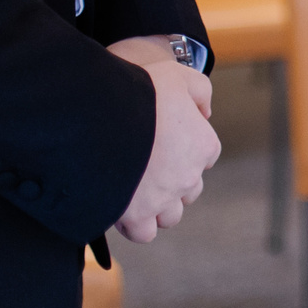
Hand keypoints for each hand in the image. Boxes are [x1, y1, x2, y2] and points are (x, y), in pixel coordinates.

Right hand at [113, 43, 219, 241]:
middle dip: (173, 182)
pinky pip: (144, 233)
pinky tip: (123, 207)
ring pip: (170, 216)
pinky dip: (136, 225)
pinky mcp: (136, 215)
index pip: (206, 156)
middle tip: (148, 167)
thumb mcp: (179, 75)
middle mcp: (189, 176)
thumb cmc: (141, 91)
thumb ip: (200, 92)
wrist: (102, 112)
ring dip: (158, 207)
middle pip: (190, 190)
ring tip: (136, 191)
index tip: (166, 144)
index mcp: (204, 145)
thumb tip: (205, 114)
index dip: (185, 150)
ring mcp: (164, 198)